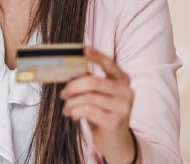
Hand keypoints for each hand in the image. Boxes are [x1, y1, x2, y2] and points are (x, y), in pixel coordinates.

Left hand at [60, 47, 138, 163]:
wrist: (116, 141)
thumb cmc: (103, 113)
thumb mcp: (98, 96)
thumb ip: (89, 83)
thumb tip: (70, 75)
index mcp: (123, 80)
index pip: (110, 64)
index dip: (97, 56)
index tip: (83, 49)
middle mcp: (126, 91)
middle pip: (92, 82)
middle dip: (73, 87)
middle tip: (63, 94)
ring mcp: (123, 107)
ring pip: (88, 97)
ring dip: (71, 103)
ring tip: (66, 108)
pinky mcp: (115, 121)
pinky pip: (88, 111)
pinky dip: (75, 112)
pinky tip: (73, 115)